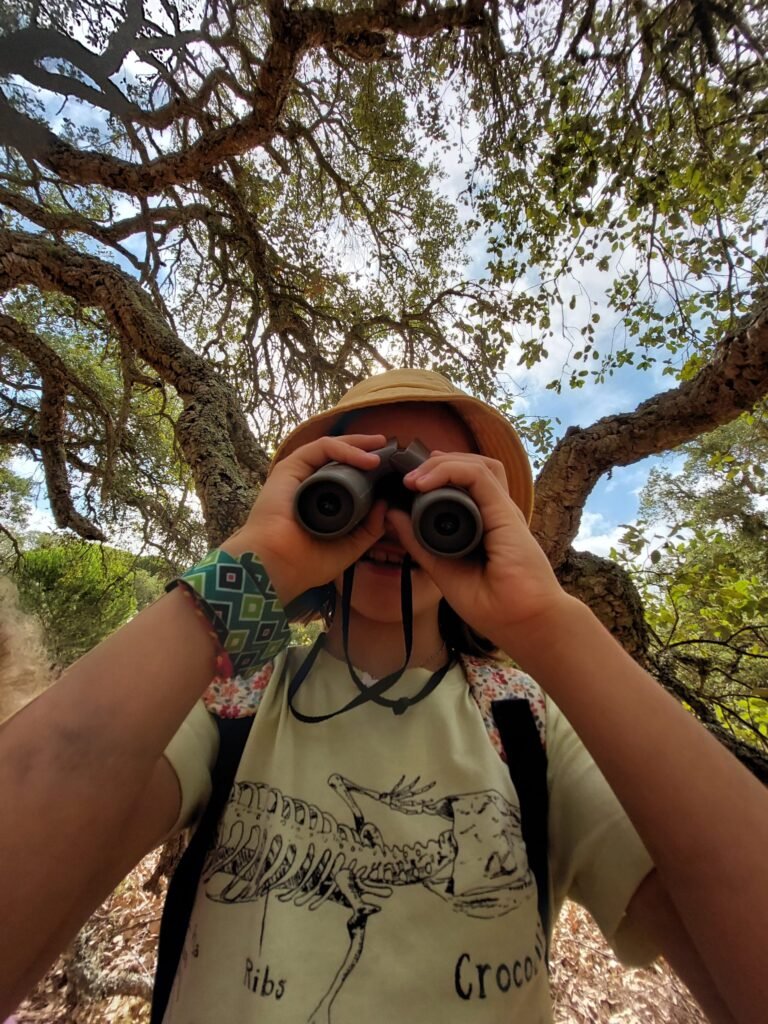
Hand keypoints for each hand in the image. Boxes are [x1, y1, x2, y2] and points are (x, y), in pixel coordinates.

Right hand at [221, 434, 387, 606]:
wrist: (279, 565)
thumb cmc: (306, 562)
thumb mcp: (348, 547)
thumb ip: (368, 529)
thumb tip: (385, 505)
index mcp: (319, 503)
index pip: (344, 477)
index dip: (366, 469)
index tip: (389, 470)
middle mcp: (308, 485)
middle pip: (339, 459)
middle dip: (365, 450)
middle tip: (389, 448)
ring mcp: (299, 475)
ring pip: (331, 449)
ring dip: (358, 445)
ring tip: (381, 447)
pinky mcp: (290, 467)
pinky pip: (321, 449)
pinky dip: (345, 449)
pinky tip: (366, 458)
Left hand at [387, 450, 568, 649]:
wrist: (525, 624)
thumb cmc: (492, 605)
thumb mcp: (442, 569)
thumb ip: (418, 543)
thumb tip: (392, 514)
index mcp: (483, 524)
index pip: (462, 484)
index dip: (436, 476)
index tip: (406, 487)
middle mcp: (494, 513)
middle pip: (470, 467)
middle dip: (436, 464)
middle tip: (406, 479)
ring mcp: (501, 510)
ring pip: (475, 464)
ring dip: (442, 464)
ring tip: (415, 479)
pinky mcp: (505, 512)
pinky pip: (478, 476)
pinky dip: (450, 470)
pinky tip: (425, 482)